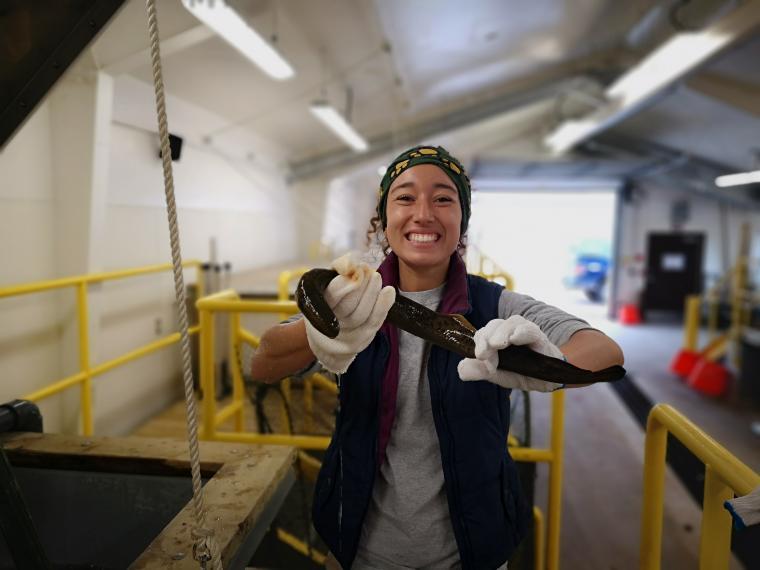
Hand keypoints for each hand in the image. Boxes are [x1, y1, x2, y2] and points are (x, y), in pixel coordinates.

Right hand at [305, 254, 394, 372]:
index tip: (358, 267)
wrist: (326, 338)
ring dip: (372, 294)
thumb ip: (338, 269)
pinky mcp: (360, 341)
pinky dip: (383, 306)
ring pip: (361, 316)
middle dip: (362, 286)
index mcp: (316, 309)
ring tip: (376, 277)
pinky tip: (389, 291)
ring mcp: (345, 335)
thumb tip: (351, 262)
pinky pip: (373, 323)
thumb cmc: (329, 300)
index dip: (346, 282)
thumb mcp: (327, 281)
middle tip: (368, 269)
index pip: (332, 296)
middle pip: (348, 307)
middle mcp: (329, 326)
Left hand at [457, 315, 563, 391]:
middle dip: (486, 337)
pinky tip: (516, 337)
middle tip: (483, 353)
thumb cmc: (523, 372)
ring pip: (511, 322)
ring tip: (498, 344)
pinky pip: (531, 330)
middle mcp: (510, 331)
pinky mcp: (540, 338)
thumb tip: (461, 369)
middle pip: (495, 324)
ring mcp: (525, 332)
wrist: (549, 379)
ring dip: (502, 332)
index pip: (483, 334)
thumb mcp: (498, 375)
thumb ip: (480, 371)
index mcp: (497, 338)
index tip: (480, 358)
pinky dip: (523, 332)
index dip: (479, 344)